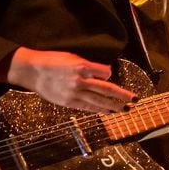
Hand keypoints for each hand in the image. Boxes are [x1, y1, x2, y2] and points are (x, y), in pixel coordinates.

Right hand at [0, 47, 136, 111]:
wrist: (32, 71)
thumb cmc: (53, 61)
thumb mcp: (73, 57)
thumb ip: (88, 66)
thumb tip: (104, 74)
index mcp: (82, 66)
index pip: (105, 72)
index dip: (109, 73)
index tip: (110, 74)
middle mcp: (80, 80)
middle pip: (107, 89)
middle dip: (122, 96)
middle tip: (135, 100)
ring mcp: (75, 93)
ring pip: (100, 101)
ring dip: (115, 106)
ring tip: (126, 109)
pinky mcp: (69, 102)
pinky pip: (88, 107)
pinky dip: (100, 110)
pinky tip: (108, 112)